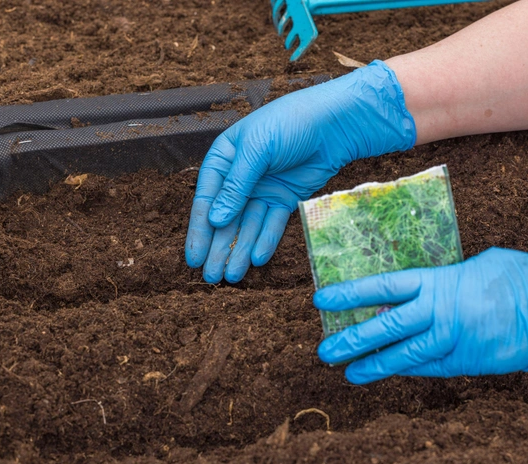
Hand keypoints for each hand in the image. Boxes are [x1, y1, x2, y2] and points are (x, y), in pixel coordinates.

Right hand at [185, 61, 415, 283]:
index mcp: (223, 159)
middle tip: (211, 277)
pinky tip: (256, 259)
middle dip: (218, 248)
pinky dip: (265, 241)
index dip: (199, 230)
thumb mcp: (257, 151)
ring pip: (248, 226)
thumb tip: (216, 220)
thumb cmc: (289, 124)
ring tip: (231, 276)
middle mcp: (240, 177)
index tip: (194, 258)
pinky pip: (271, 224)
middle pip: (225, 219)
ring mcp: (262, 189)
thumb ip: (236, 187)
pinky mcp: (284, 199)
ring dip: (238, 250)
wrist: (334, 122)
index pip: (207, 200)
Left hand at [315, 247, 527, 382]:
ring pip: (403, 356)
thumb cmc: (522, 276)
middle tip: (324, 352)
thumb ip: (443, 280)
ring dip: (374, 366)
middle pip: (385, 328)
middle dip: (352, 341)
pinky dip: (408, 370)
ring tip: (350, 373)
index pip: (383, 287)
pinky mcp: (468, 363)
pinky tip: (389, 373)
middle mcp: (439, 313)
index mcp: (438, 281)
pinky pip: (430, 368)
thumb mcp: (477, 265)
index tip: (323, 300)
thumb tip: (418, 295)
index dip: (351, 294)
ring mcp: (452, 341)